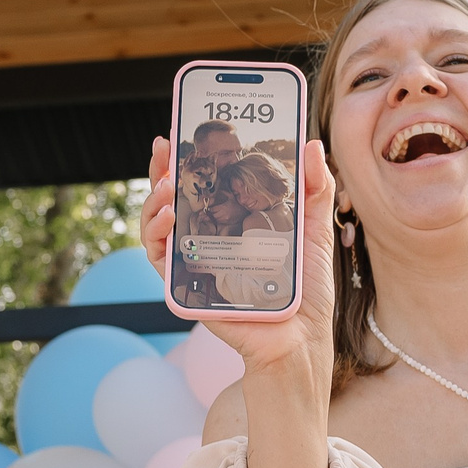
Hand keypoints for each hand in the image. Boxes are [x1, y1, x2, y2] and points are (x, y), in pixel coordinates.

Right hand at [142, 135, 337, 379]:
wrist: (301, 335)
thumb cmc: (305, 287)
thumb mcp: (314, 228)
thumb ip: (314, 187)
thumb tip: (311, 144)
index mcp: (230, 221)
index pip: (200, 184)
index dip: (185, 159)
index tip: (180, 132)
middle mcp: (206, 239)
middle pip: (170, 199)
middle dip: (159, 169)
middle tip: (164, 146)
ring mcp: (194, 262)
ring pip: (156, 226)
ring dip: (153, 200)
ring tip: (166, 183)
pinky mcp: (187, 287)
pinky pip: (160, 258)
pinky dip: (157, 236)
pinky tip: (169, 216)